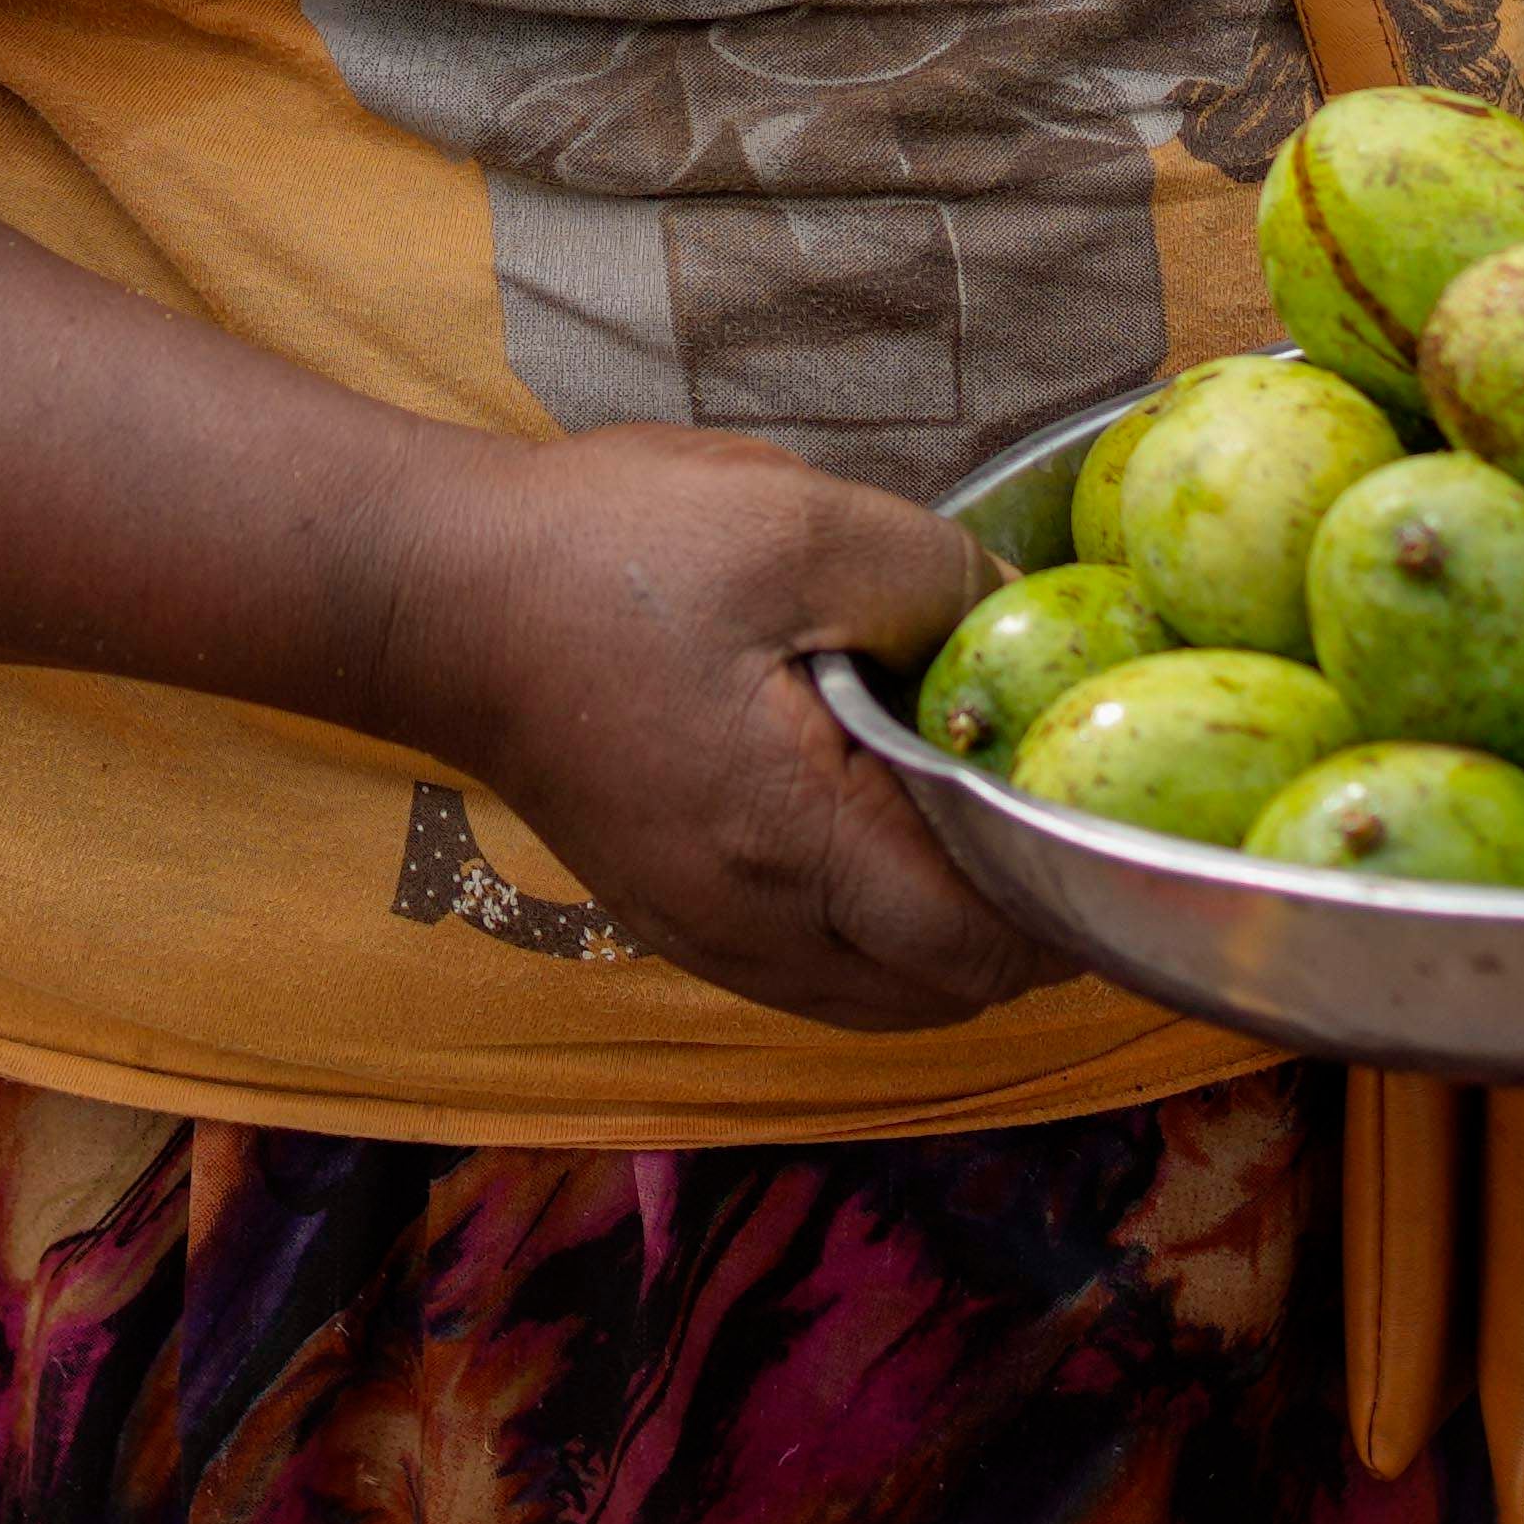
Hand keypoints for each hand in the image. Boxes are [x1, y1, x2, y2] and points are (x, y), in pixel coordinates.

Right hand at [362, 426, 1067, 1033]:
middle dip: (1020, 930)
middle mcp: (752, 925)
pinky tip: (882, 841)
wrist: (432, 595)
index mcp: (794, 841)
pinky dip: (874, 938)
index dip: (1062, 897)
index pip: (978, 947)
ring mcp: (703, 933)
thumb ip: (936, 574)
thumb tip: (1024, 614)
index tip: (1091, 810)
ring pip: (876, 1000)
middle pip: (939, 998)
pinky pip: (810, 973)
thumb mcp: (797, 523)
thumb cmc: (605, 554)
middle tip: (1054, 817)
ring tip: (980, 831)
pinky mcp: (668, 915)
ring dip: (947, 944)